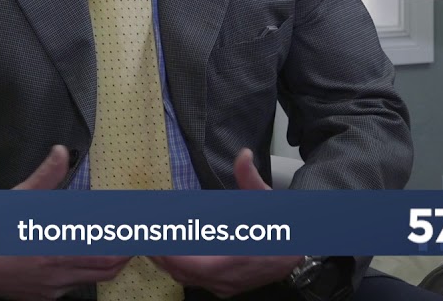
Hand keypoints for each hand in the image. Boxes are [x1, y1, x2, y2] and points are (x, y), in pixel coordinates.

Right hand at [0, 146, 130, 299]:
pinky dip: (87, 271)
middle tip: (135, 232)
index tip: (140, 223)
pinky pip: (75, 286)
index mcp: (54, 248)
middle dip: (126, 251)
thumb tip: (60, 151)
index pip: (107, 249)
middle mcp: (57, 274)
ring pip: (95, 278)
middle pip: (109, 267)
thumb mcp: (17, 198)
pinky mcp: (43, 297)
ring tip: (116, 241)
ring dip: (110, 261)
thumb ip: (45, 178)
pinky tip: (82, 254)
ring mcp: (51, 289)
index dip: (127, 238)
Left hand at [150, 149, 300, 297]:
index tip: (150, 235)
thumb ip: (250, 179)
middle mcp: (227, 277)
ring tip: (151, 242)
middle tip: (142, 234)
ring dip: (167, 263)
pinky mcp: (226, 288)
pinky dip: (180, 269)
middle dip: (160, 253)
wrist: (299, 253)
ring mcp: (226, 286)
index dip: (167, 251)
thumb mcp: (266, 200)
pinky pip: (195, 282)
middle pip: (181, 272)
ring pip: (186, 279)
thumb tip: (244, 155)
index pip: (189, 262)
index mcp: (234, 256)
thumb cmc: (281, 227)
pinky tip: (171, 254)